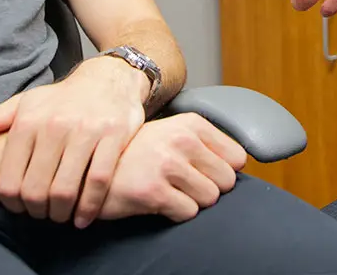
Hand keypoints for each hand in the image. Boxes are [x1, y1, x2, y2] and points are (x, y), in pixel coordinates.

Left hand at [0, 57, 146, 223]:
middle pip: (36, 190)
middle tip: (43, 214)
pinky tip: (83, 216)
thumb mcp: (25, 104)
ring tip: (61, 215)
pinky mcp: (113, 135)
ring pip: (65, 190)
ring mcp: (86, 130)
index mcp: (29, 120)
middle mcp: (56, 124)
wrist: (109, 77)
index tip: (21, 207)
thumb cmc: (62, 99)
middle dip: (37, 212)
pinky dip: (88, 208)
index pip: (9, 181)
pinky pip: (98, 182)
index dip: (12, 204)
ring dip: (61, 214)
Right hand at [97, 113, 245, 225]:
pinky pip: (188, 213)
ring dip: (193, 201)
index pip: (237, 157)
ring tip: (171, 192)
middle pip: (227, 181)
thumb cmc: (140, 153)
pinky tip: (159, 202)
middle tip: (184, 185)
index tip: (204, 172)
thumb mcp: (174, 134)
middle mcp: (182, 139)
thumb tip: (241, 163)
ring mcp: (167, 164)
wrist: (95, 166)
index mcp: (192, 123)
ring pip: (210, 198)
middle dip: (210, 188)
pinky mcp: (153, 191)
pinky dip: (177, 213)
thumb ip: (206, 143)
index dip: (223, 170)